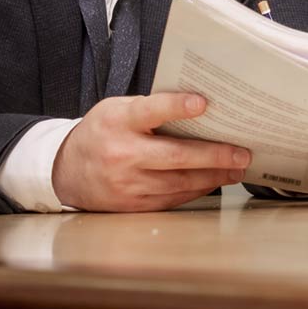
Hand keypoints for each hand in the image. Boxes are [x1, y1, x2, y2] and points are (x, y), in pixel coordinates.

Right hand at [52, 92, 249, 211]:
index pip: (151, 110)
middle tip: (241, 153)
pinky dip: (197, 190)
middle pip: (176, 156)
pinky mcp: (133, 205)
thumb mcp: (117, 110)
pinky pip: (172, 198)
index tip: (203, 103)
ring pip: (179, 182)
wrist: (66, 171)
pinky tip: (214, 181)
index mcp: (118, 122)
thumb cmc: (101, 132)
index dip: (177, 107)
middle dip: (215, 156)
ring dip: (213, 176)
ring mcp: (127, 184)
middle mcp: (122, 154)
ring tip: (236, 168)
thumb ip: (150, 109)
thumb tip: (201, 109)